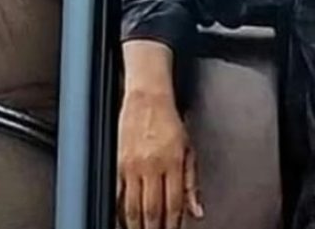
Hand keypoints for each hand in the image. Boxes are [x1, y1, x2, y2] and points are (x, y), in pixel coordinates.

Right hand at [117, 91, 202, 228]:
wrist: (147, 99)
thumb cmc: (170, 121)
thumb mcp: (189, 149)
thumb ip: (192, 182)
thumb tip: (197, 210)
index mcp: (173, 162)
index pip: (174, 203)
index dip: (174, 223)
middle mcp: (152, 166)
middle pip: (152, 209)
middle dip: (154, 228)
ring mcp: (133, 166)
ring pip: (133, 206)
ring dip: (137, 225)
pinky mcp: (118, 164)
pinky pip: (117, 194)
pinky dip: (120, 210)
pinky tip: (124, 219)